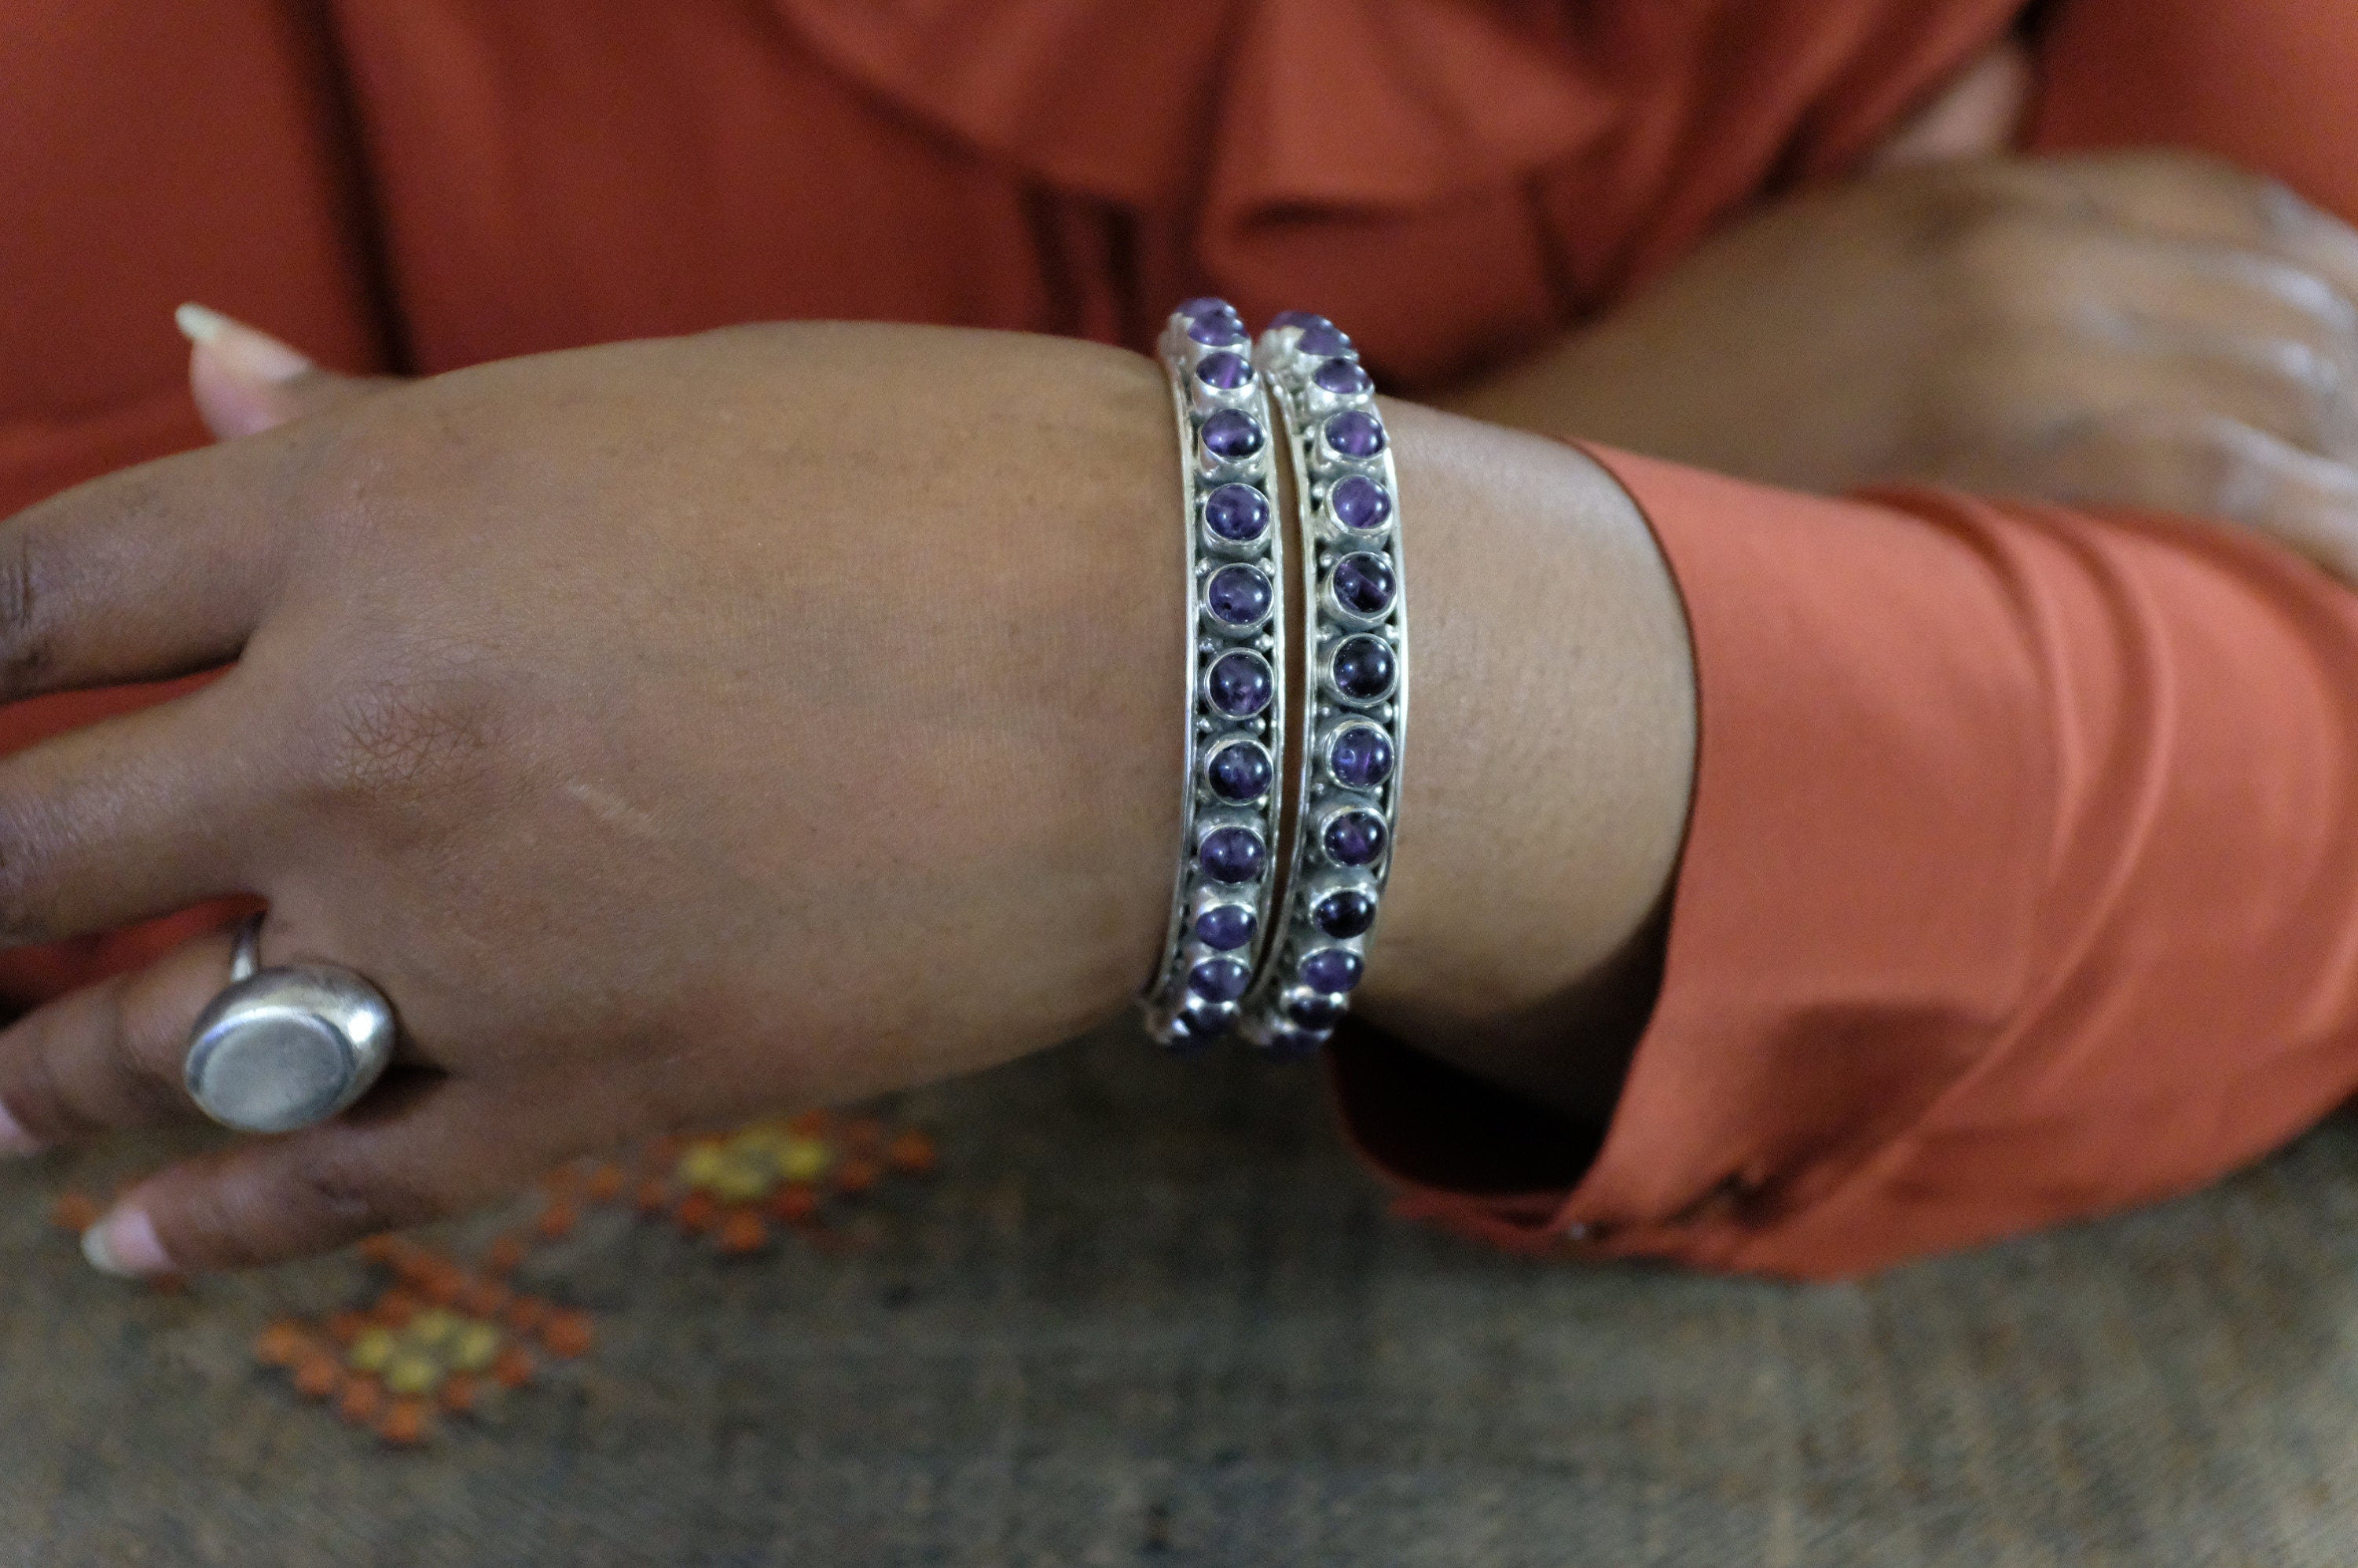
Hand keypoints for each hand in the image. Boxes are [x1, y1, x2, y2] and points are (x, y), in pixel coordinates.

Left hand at [0, 311, 1698, 1276]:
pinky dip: (216, 1229)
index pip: (26, 597)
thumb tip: (193, 365)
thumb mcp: (635, 410)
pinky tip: (132, 1246)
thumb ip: (390, 431)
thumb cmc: (932, 480)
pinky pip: (345, 1186)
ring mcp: (469, 930)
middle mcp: (363, 729)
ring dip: (35, 1073)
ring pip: (149, 1043)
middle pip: (18, 842)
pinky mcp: (601, 1081)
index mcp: (369, 513)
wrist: (1181, 666)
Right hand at [1444, 151, 2357, 579]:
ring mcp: (2012, 343)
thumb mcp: (1809, 231)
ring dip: (2357, 449)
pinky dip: (2315, 517)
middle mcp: (2017, 251)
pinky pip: (2213, 471)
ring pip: (2269, 377)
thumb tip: (2016, 75)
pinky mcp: (1998, 446)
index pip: (2219, 202)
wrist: (1562, 475)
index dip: (2323, 265)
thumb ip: (1933, 149)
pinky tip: (2355, 556)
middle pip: (2273, 289)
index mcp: (1976, 196)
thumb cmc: (1679, 380)